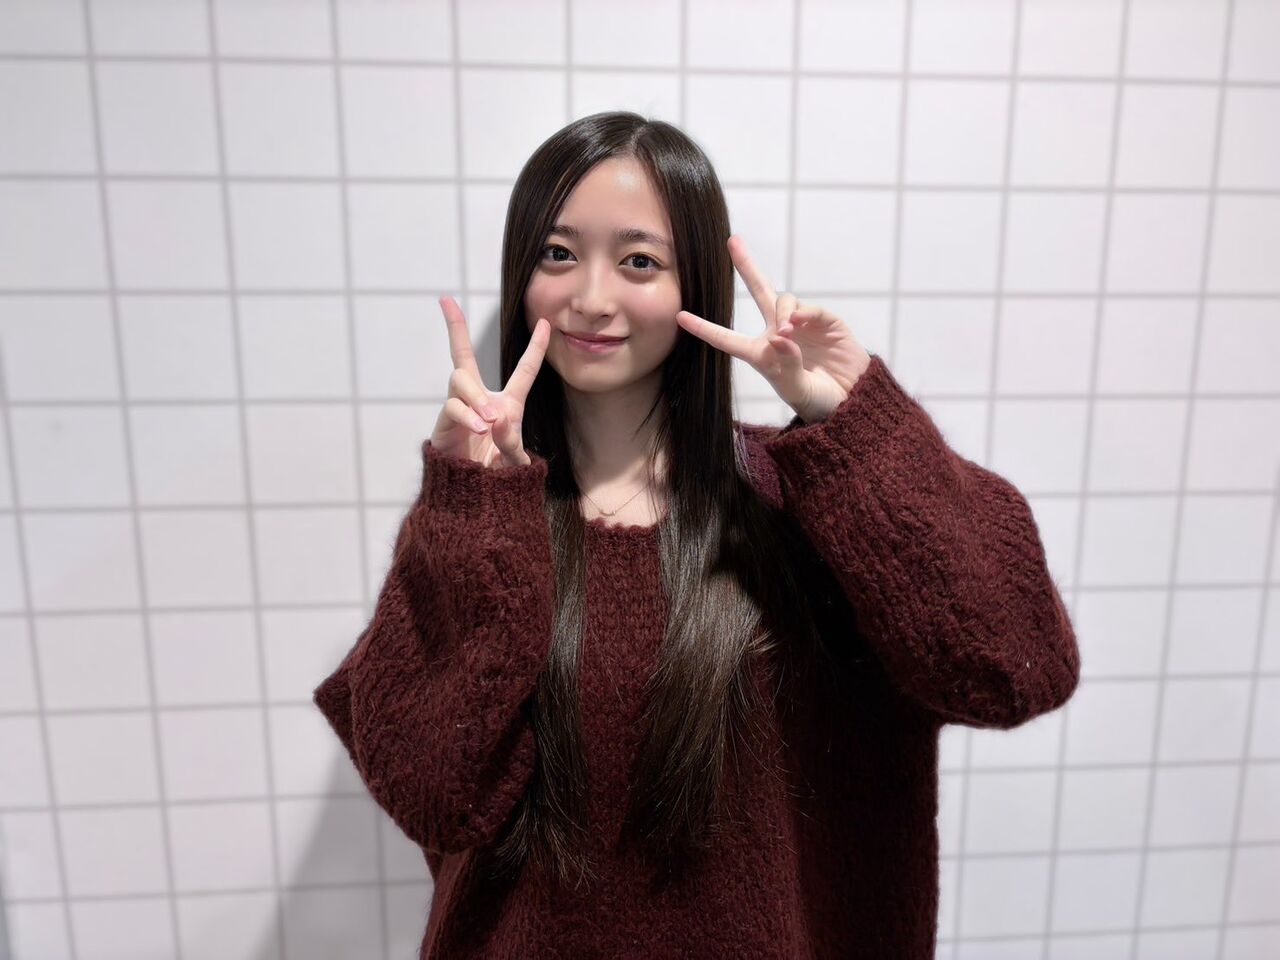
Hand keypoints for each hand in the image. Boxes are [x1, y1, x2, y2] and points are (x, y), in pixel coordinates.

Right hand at [429, 296, 549, 467]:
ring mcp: (459, 409)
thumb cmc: (497, 477)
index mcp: (508, 404)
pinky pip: (452, 406)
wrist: (474, 499)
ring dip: (476, 397)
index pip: (524, 371)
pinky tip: (479, 429)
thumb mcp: (514, 459)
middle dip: (455, 326)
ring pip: (459, 379)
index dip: (535, 348)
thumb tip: (496, 419)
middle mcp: (480, 400)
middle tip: (446, 302)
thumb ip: (511, 442)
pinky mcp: (443, 424)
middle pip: (462, 355)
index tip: (546, 323)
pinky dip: (467, 416)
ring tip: (488, 423)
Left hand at [675, 235, 871, 423]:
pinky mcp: (826, 322)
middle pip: (760, 292)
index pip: (728, 338)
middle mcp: (779, 333)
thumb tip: (780, 334)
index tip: (680, 316)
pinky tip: (798, 324)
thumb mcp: (797, 390)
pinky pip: (810, 309)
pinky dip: (803, 312)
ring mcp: (803, 325)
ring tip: (786, 331)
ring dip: (782, 311)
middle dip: (746, 265)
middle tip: (732, 241)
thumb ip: (786, 364)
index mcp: (762, 354)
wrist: (852, 402)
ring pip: (784, 300)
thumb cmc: (819, 402)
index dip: (704, 328)